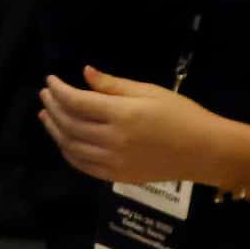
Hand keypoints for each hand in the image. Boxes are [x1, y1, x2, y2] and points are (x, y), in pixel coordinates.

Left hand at [39, 67, 228, 188]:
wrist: (203, 150)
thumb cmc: (183, 115)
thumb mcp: (152, 92)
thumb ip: (115, 85)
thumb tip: (85, 73)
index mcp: (122, 114)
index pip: (77, 101)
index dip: (60, 90)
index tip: (50, 80)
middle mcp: (111, 139)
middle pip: (69, 123)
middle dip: (53, 106)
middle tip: (45, 94)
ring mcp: (110, 160)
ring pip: (70, 145)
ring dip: (54, 129)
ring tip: (47, 115)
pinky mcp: (113, 175)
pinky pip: (81, 164)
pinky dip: (67, 151)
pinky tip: (64, 139)